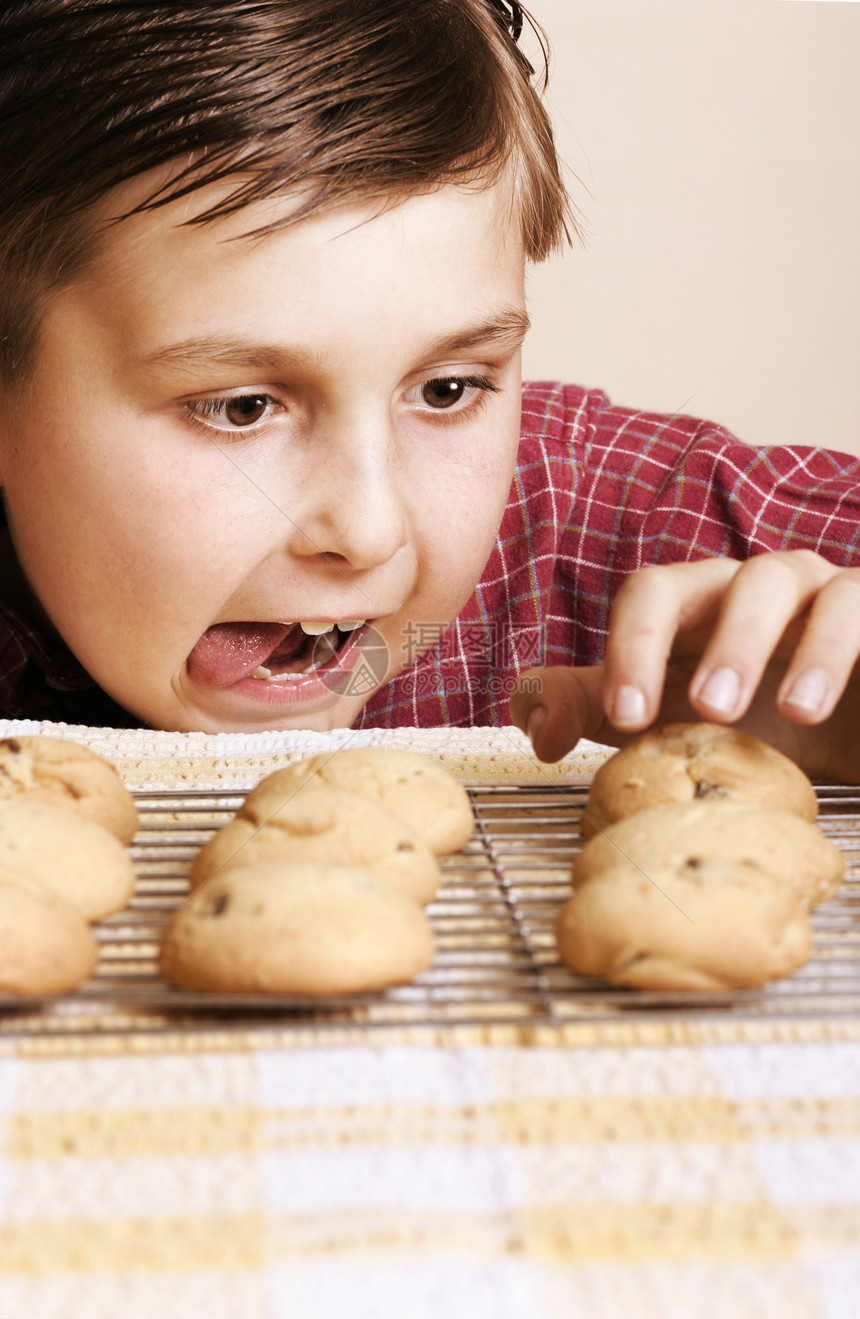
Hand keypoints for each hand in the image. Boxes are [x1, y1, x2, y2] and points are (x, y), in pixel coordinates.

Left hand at [509, 551, 859, 780]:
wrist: (845, 739)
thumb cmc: (757, 725)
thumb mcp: (671, 720)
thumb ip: (597, 706)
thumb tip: (534, 728)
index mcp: (697, 604)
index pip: (652, 593)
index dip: (632, 647)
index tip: (626, 719)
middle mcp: (758, 585)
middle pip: (734, 581)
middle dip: (724, 643)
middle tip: (712, 710)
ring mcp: (825, 593)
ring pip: (805, 587)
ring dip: (801, 646)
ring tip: (793, 713)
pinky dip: (844, 650)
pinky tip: (825, 705)